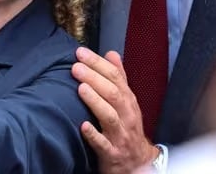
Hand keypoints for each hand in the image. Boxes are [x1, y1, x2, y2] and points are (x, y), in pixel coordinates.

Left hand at [72, 48, 157, 173]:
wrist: (139, 162)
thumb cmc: (128, 128)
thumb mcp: (127, 101)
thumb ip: (119, 77)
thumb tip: (111, 53)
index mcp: (128, 100)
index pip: (115, 77)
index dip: (98, 64)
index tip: (81, 53)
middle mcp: (126, 116)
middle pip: (113, 93)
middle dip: (94, 78)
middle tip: (76, 67)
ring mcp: (120, 135)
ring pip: (109, 116)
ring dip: (95, 101)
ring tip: (81, 88)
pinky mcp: (112, 154)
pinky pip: (103, 144)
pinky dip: (93, 135)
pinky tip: (82, 126)